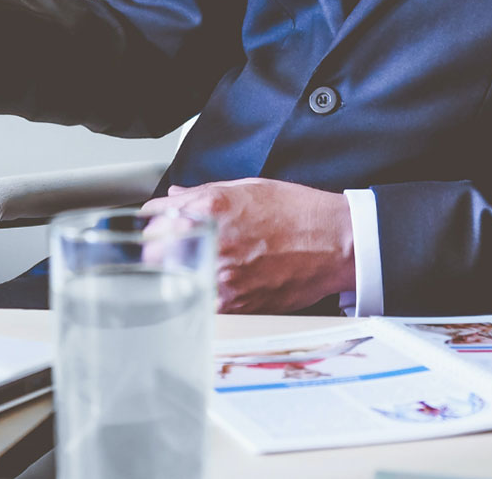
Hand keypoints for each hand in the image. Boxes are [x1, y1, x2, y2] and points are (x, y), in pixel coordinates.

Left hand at [141, 178, 355, 313]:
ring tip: (192, 269)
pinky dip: (200, 296)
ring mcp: (223, 276)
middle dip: (156, 250)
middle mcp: (213, 241)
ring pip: (173, 282)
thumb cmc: (300, 213)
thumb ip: (204, 193)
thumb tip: (176, 196)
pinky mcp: (237, 303)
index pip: (156, 216)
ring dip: (176, 276)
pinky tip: (212, 287)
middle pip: (154, 253)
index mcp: (212, 207)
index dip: (153, 221)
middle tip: (165, 251)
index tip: (155, 226)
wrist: (337, 242)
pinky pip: (200, 303)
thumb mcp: (250, 188)